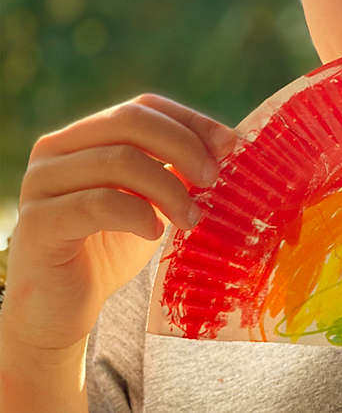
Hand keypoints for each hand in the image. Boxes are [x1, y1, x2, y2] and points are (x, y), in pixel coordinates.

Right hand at [1, 94, 235, 352]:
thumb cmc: (114, 246)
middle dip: (183, 147)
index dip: (191, 121)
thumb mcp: (153, 198)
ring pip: (118, 161)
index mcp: (84, 134)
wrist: (65, 307)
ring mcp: (41, 183)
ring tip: (191, 218)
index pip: (143, 107)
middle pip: (129, 122)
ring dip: (168, 188)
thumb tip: (228, 144)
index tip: (231, 145)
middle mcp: (55, 149)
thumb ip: (177, 168)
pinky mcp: (37, 223)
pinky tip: (154, 233)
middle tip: (213, 180)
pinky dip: (138, 214)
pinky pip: (97, 204)